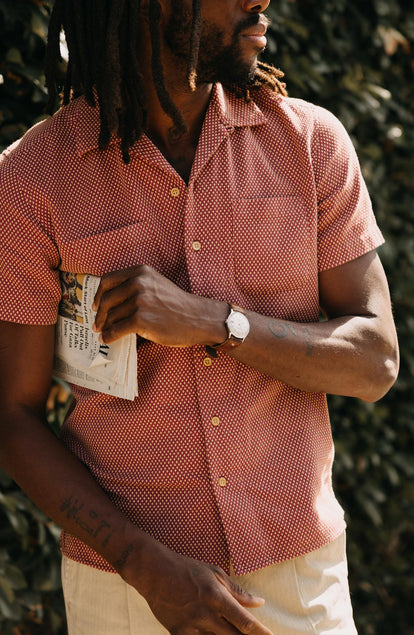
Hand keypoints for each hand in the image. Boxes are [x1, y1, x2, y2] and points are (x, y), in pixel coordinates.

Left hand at [92, 265, 226, 346]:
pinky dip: (109, 337)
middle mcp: (138, 283)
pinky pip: (116, 330)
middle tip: (97, 324)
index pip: (107, 280)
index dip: (98, 294)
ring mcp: (139, 301)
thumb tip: (109, 301)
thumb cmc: (177, 305)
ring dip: (105, 327)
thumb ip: (135, 286)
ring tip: (104, 333)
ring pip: (111, 316)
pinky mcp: (140, 319)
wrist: (197, 318)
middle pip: (106, 299)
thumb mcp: (156, 284)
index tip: (96, 305)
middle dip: (99, 314)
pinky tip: (107, 339)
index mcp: (140, 272)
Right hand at [122, 540, 272, 634]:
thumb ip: (238, 591)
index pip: (245, 622)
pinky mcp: (178, 634)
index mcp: (216, 597)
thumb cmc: (188, 570)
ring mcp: (191, 627)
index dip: (260, 634)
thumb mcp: (215, 574)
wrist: (155, 573)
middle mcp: (205, 615)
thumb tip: (259, 603)